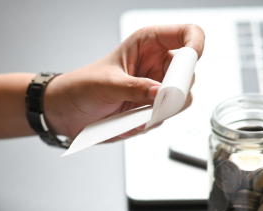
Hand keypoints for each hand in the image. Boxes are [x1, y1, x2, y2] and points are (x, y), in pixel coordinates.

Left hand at [44, 24, 204, 139]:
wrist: (67, 112)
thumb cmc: (82, 86)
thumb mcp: (107, 85)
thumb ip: (135, 89)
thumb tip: (161, 93)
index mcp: (149, 43)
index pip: (188, 34)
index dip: (195, 46)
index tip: (189, 63)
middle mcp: (157, 64)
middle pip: (189, 74)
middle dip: (175, 90)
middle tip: (156, 100)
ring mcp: (157, 89)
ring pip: (180, 101)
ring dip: (159, 111)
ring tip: (132, 114)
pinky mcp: (152, 110)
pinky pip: (164, 118)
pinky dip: (148, 123)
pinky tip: (127, 121)